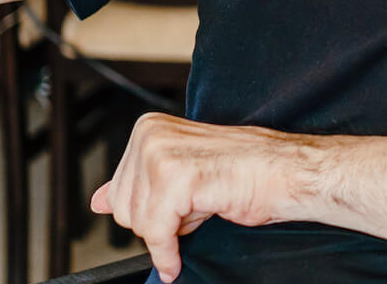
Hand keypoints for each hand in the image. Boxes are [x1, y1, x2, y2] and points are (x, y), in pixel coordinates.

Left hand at [91, 113, 304, 281]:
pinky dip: (168, 254)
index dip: (153, 212)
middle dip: (161, 221)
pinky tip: (179, 256)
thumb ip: (137, 187)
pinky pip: (155, 234)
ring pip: (137, 224)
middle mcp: (149, 135)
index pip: (118, 194)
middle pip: (123, 211)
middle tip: (199, 202)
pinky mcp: (176, 177)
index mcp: (147, 129)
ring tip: (205, 203)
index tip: (182, 206)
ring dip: (173, 231)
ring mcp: (160, 153)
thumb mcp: (181, 176)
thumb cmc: (246, 173)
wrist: (289, 173)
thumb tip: (98, 200)